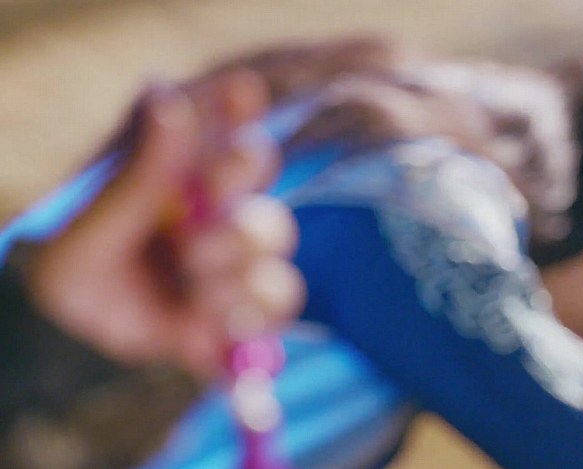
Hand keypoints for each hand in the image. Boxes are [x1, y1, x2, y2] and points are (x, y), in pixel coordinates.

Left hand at [26, 71, 303, 376]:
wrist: (91, 348)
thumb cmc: (80, 277)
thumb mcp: (89, 233)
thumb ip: (136, 177)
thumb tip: (168, 96)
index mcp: (168, 164)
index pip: (208, 113)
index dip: (232, 98)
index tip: (242, 90)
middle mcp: (208, 195)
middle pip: (254, 157)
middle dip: (236, 170)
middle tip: (208, 191)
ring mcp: (236, 245)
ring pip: (270, 230)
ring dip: (230, 253)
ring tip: (189, 275)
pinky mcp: (254, 296)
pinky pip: (280, 291)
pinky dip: (246, 305)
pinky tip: (207, 314)